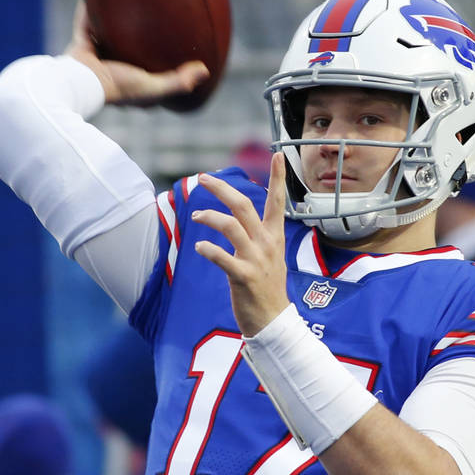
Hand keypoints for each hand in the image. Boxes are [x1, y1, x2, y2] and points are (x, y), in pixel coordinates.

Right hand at [64, 0, 208, 105]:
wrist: (79, 82)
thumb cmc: (116, 87)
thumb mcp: (152, 87)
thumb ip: (177, 81)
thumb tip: (205, 70)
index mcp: (128, 81)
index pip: (148, 73)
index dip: (159, 65)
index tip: (175, 51)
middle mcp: (111, 68)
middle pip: (126, 49)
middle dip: (135, 37)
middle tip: (149, 20)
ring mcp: (94, 56)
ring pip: (106, 34)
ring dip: (112, 21)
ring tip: (124, 1)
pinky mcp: (79, 44)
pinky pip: (85, 22)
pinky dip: (88, 8)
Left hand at [191, 152, 290, 336]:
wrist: (273, 321)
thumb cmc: (266, 287)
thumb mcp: (269, 256)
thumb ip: (257, 235)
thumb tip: (239, 218)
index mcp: (274, 237)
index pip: (277, 201)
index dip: (278, 177)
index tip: (278, 153)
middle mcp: (266, 244)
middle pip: (244, 206)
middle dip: (222, 189)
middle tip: (203, 178)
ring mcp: (256, 260)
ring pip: (231, 226)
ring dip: (210, 217)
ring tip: (196, 215)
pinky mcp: (243, 277)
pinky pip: (222, 258)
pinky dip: (208, 250)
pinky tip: (200, 247)